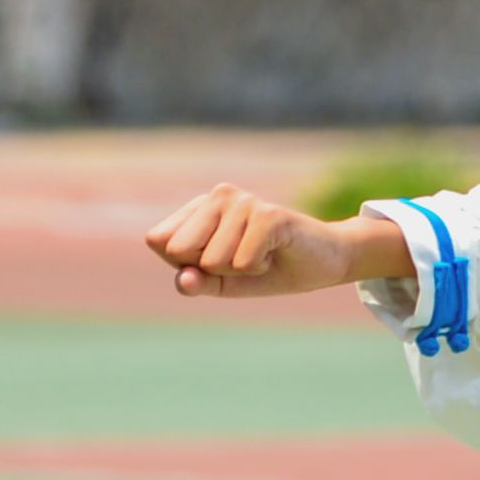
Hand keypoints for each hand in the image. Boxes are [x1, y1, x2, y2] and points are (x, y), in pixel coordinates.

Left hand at [141, 185, 408, 299]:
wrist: (321, 264)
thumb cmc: (267, 269)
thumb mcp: (222, 284)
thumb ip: (195, 283)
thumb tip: (183, 278)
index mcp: (198, 207)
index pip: (158, 240)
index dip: (185, 264)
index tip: (217, 261)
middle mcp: (217, 196)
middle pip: (179, 250)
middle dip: (210, 268)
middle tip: (241, 259)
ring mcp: (243, 201)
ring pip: (212, 260)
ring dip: (239, 270)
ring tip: (261, 254)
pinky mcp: (268, 214)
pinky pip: (242, 262)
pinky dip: (259, 269)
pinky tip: (274, 253)